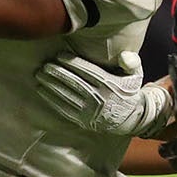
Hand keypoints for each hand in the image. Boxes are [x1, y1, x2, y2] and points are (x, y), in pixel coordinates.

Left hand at [35, 52, 171, 136]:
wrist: (132, 119)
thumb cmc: (129, 91)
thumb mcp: (136, 76)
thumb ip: (132, 62)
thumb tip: (124, 55)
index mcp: (111, 85)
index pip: (88, 71)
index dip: (72, 63)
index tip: (59, 55)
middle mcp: (99, 99)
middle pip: (74, 83)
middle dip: (57, 73)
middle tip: (44, 65)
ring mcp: (90, 112)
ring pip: (67, 96)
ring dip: (51, 85)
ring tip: (40, 75)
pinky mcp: (83, 121)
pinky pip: (64, 109)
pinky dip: (51, 99)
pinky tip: (42, 90)